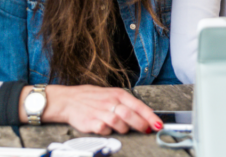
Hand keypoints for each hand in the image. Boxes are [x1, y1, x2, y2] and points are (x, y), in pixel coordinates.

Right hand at [21, 84, 162, 134]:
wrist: (67, 100)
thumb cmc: (90, 98)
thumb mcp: (109, 94)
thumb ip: (125, 104)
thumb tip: (143, 115)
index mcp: (117, 93)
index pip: (138, 105)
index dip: (150, 116)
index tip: (158, 124)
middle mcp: (110, 101)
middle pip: (131, 115)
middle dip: (142, 125)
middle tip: (147, 130)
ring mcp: (100, 112)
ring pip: (120, 123)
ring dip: (125, 129)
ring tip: (123, 129)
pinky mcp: (91, 122)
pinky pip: (105, 130)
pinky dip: (109, 132)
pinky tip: (108, 129)